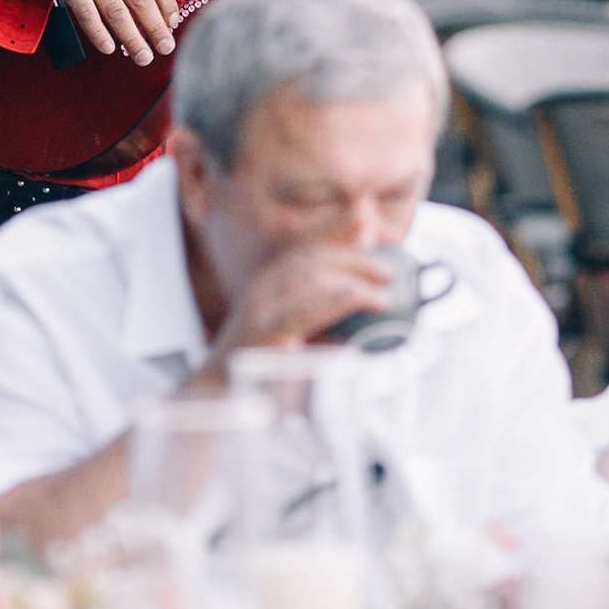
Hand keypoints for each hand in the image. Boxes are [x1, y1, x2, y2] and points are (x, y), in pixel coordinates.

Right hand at [20, 0, 179, 65]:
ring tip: (143, 57)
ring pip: (117, 12)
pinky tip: (110, 48)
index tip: (172, 22)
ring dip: (133, 38)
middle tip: (166, 47)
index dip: (168, 3)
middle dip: (156, 27)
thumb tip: (155, 1)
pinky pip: (88, 15)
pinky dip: (100, 34)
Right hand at [193, 243, 393, 385]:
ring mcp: (260, 308)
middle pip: (312, 259)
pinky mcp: (262, 335)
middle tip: (388, 271)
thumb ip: (324, 305)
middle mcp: (263, 287)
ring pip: (308, 279)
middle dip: (354, 260)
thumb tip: (360, 289)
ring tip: (381, 291)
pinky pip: (297, 314)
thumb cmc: (261, 361)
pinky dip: (329, 302)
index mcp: (270, 281)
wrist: (220, 390)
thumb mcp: (295, 327)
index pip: (305, 247)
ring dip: (350, 280)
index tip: (364, 217)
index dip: (335, 228)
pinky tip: (353, 297)